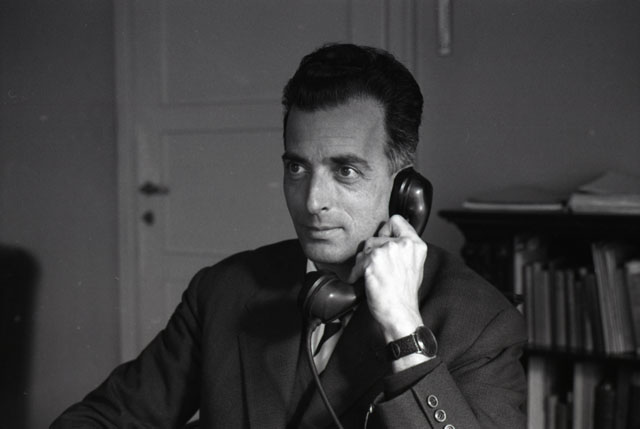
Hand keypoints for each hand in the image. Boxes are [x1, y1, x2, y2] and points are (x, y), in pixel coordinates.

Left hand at [348, 215, 427, 343]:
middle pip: (376, 236)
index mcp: (415, 244)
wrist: (400, 313)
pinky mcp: (373, 260)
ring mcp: (388, 250)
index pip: (396, 220)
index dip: (386, 230)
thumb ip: (403, 249)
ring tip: (373, 277)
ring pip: (365, 249)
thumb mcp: (413, 266)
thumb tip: (386, 239)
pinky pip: (357, 262)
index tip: (382, 242)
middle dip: (372, 252)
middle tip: (378, 270)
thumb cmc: (404, 295)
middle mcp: (403, 244)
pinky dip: (357, 273)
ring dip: (363, 263)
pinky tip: (365, 282)